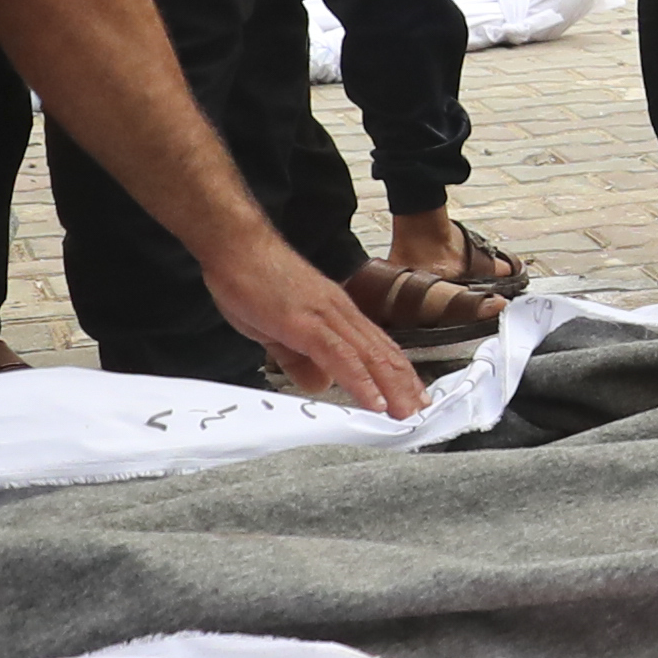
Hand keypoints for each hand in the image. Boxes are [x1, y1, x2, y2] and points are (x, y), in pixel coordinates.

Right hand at [205, 229, 430, 416]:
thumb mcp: (278, 328)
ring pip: (369, 355)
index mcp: (336, 313)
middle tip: (420, 411)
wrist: (236, 244)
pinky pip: (340, 355)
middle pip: (381, 352)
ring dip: (390, 387)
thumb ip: (300, 359)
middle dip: (403, 384)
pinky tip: (373, 401)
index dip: (397, 372)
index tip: (412, 394)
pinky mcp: (305, 322)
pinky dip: (360, 380)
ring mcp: (325, 315)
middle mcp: (339, 312)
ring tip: (405, 413)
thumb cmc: (254, 278)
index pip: (376, 346)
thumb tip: (320, 384)